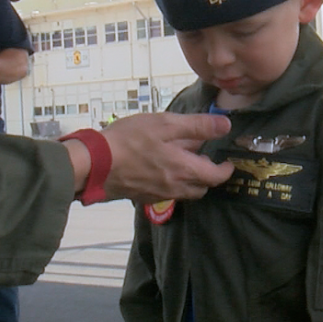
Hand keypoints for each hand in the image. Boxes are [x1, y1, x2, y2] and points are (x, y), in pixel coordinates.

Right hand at [99, 112, 233, 202]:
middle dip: (207, 177)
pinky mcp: (141, 197)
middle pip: (200, 188)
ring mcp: (157, 195)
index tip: (228, 163)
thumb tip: (226, 127)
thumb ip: (198, 126)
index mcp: (184, 169)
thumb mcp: (165, 124)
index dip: (225, 170)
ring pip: (183, 193)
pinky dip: (171, 185)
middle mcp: (174, 187)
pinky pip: (165, 194)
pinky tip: (159, 170)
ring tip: (182, 164)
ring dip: (190, 182)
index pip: (215, 177)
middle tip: (203, 160)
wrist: (95, 164)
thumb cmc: (130, 140)